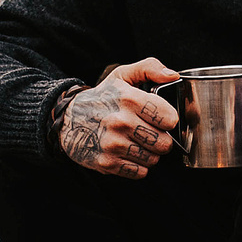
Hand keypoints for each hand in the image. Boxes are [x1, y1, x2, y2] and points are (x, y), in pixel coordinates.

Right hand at [58, 58, 179, 177]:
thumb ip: (150, 68)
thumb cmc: (102, 97)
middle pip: (164, 143)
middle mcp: (120, 122)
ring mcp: (113, 144)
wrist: (67, 119)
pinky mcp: (107, 163)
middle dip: (162, 139)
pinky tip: (129, 153)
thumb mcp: (122, 75)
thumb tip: (173, 75)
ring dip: (150, 153)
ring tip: (138, 142)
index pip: (169, 118)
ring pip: (153, 160)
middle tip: (150, 132)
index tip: (161, 118)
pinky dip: (138, 166)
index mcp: (128, 99)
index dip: (168, 119)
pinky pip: (140, 172)